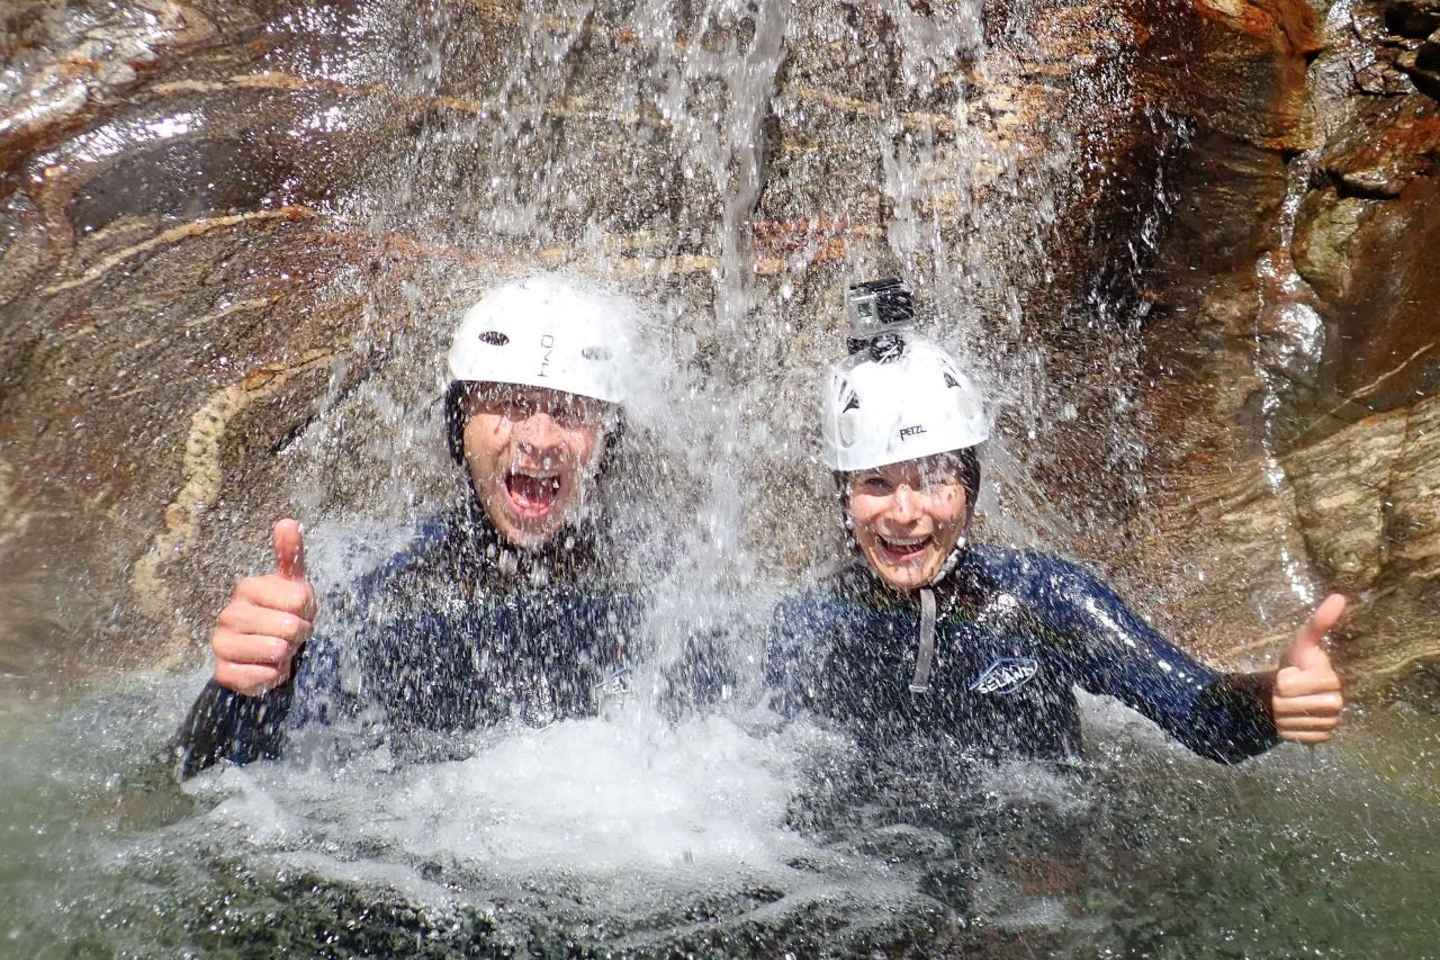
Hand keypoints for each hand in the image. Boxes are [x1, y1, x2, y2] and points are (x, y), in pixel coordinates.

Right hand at [211, 519, 315, 695]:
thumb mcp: (294, 583)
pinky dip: (273, 675)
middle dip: (298, 635)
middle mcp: (229, 614)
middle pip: (287, 628)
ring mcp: (221, 643)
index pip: (298, 600)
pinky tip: (268, 668)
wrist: (271, 652)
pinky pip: (260, 676)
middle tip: (291, 634)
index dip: (307, 610)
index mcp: (247, 588)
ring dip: (286, 655)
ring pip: (274, 651)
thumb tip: (287, 522)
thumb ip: (291, 554)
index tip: (299, 611)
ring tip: (280, 650)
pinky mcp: (222, 672)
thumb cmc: (285, 613)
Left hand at [1272, 593, 1345, 743]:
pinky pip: (1296, 736)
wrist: (1291, 689)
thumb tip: (1339, 597)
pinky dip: (1287, 728)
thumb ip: (1319, 623)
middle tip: (1284, 691)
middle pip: (1288, 705)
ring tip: (1287, 703)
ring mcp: (1331, 722)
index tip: (1289, 673)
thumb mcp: (1302, 642)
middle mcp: (1337, 703)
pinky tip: (1292, 718)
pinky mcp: (1323, 737)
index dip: (1281, 680)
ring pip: (1291, 722)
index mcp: (1330, 679)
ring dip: (1281, 714)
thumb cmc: (1297, 662)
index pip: (1287, 685)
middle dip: (1278, 698)